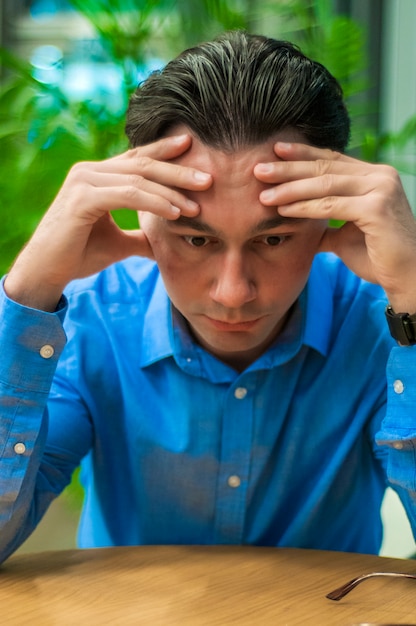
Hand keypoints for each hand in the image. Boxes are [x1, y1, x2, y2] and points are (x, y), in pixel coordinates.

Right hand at [5, 134, 211, 310]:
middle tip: (207, 177)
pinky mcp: (83, 198)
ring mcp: (84, 182)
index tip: (192, 148)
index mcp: (97, 176)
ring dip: (172, 191)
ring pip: (138, 178)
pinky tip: (175, 213)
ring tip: (197, 205)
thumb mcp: (119, 243)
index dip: (164, 152)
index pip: (137, 159)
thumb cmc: (79, 255)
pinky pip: (128, 195)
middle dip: (177, 170)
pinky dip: (154, 202)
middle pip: (142, 164)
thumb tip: (162, 243)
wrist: (47, 272)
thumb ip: (141, 237)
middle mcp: (89, 172)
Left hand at [254, 142, 415, 311]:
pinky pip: (331, 206)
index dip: (302, 154)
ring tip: (263, 193)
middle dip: (288, 167)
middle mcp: (379, 176)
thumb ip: (327, 224)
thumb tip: (302, 224)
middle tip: (258, 168)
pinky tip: (283, 209)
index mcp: (374, 177)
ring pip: (325, 184)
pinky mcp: (377, 208)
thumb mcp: (346, 234)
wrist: (407, 277)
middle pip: (325, 166)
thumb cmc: (379, 257)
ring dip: (290, 188)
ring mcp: (380, 189)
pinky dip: (304, 207)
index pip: (332, 159)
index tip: (275, 151)